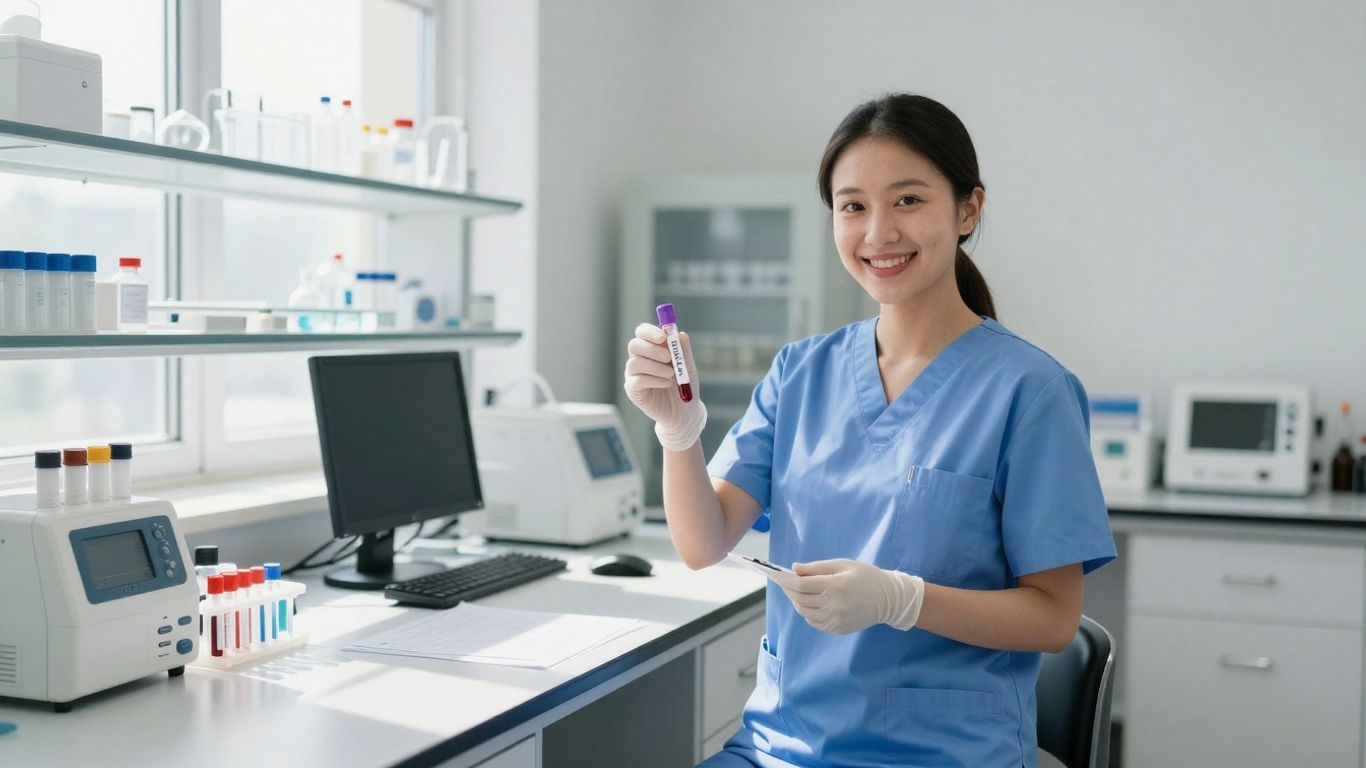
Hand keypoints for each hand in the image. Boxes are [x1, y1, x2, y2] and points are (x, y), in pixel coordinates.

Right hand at [623, 323, 705, 450]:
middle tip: (669, 357)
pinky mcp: (633, 390)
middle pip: (634, 345)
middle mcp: (639, 359)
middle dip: (652, 349)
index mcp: (651, 348)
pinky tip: (667, 383)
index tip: (663, 337)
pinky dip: (654, 380)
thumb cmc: (685, 386)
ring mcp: (633, 375)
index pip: (642, 332)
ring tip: (671, 375)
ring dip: (655, 367)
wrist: (684, 412)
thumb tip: (679, 333)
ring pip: (635, 363)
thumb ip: (683, 350)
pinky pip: (637, 380)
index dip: (650, 332)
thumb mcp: (687, 367)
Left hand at [780, 559, 924, 634]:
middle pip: (799, 599)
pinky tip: (810, 602)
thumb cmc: (864, 576)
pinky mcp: (837, 629)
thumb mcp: (842, 564)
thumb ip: (816, 567)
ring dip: (795, 600)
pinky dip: (806, 611)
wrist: (888, 599)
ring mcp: (835, 619)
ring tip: (796, 590)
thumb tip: (793, 569)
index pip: (800, 584)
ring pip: (804, 611)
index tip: (774, 574)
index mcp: (835, 585)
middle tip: (783, 580)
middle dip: (788, 589)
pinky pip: (813, 621)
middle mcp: (833, 604)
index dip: (784, 579)